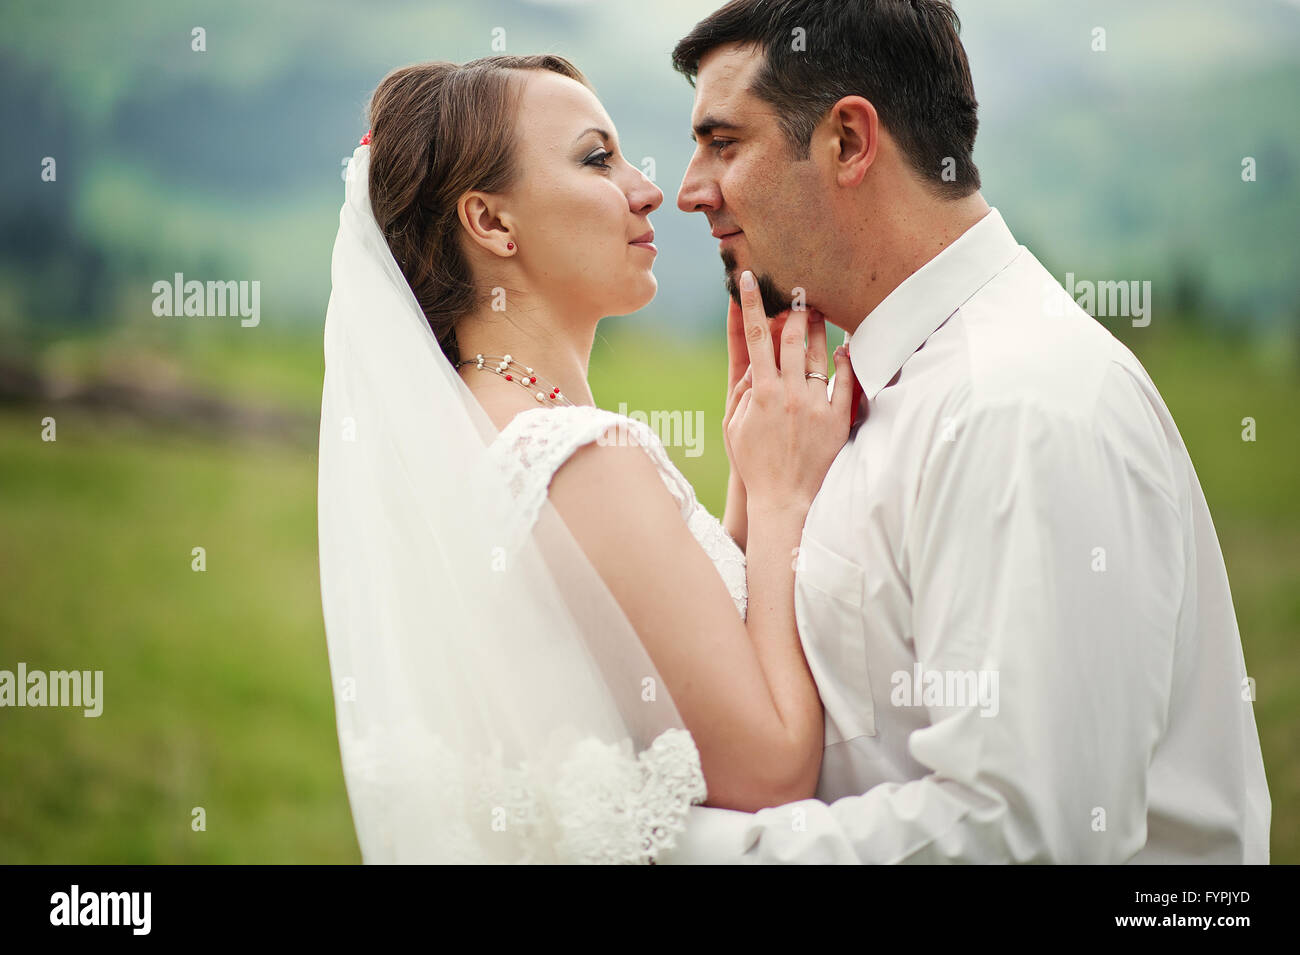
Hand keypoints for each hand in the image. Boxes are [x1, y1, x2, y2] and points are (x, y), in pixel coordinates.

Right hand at [725, 271, 854, 514]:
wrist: (784, 500)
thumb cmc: (754, 464)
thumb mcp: (733, 427)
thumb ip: (743, 392)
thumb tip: (755, 363)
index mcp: (760, 393)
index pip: (755, 337)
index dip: (751, 303)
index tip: (748, 278)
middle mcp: (789, 394)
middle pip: (792, 337)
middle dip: (793, 308)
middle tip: (798, 288)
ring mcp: (815, 405)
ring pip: (819, 355)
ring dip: (819, 328)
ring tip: (820, 311)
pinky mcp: (837, 420)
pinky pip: (847, 383)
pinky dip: (847, 362)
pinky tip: (846, 348)